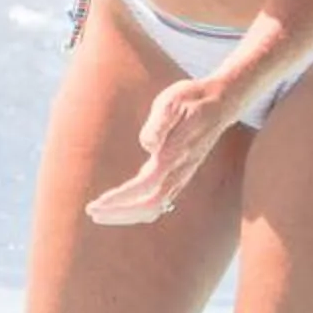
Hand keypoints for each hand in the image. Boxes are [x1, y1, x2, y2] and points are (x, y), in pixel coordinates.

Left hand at [85, 78, 233, 226]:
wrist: (221, 103)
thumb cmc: (192, 98)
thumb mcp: (172, 101)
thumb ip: (159, 123)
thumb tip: (146, 145)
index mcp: (175, 154)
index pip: (146, 186)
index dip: (122, 197)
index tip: (99, 202)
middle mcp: (180, 170)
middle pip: (150, 206)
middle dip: (120, 213)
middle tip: (91, 212)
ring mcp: (182, 175)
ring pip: (155, 208)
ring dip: (127, 214)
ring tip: (100, 213)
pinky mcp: (181, 174)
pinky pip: (160, 202)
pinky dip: (139, 210)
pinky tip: (121, 207)